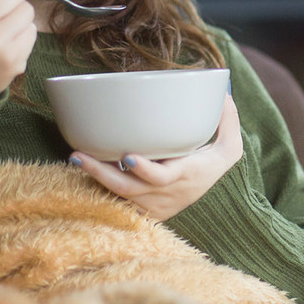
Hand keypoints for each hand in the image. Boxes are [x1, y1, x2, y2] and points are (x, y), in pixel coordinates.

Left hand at [69, 94, 243, 219]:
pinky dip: (96, 187)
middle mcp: (161, 195)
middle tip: (80, 156)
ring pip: (116, 195)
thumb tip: (224, 93)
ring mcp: (147, 206)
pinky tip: (80, 168)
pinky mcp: (137, 210)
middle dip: (102, 174)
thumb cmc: (209, 168)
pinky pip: (114, 201)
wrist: (198, 198)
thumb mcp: (228, 150)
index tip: (128, 156)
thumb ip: (228, 122)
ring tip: (75, 157)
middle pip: (128, 189)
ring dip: (93, 177)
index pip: (162, 178)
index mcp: (182, 177)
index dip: (145, 170)